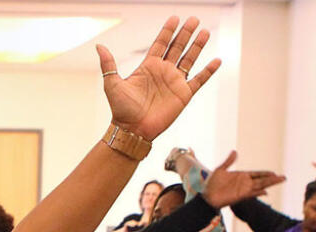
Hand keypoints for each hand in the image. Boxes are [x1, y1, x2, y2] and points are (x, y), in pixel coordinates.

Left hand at [97, 16, 220, 140]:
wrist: (132, 129)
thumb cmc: (121, 109)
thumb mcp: (112, 84)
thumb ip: (108, 64)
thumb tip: (99, 46)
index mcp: (148, 67)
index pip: (160, 44)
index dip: (168, 31)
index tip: (175, 18)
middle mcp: (163, 72)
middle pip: (177, 47)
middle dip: (185, 33)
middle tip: (194, 19)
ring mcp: (174, 82)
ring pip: (189, 59)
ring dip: (197, 46)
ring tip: (205, 31)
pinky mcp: (183, 94)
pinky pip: (199, 80)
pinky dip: (208, 71)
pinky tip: (217, 60)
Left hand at [202, 151, 285, 208]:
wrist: (207, 196)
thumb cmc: (212, 184)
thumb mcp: (220, 170)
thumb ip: (229, 161)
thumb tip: (235, 151)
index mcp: (241, 176)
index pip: (257, 174)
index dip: (265, 174)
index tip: (274, 173)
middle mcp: (244, 183)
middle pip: (262, 180)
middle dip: (272, 179)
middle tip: (283, 177)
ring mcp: (243, 190)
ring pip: (260, 186)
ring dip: (270, 184)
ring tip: (280, 181)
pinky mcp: (240, 196)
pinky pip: (251, 194)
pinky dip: (258, 193)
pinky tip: (266, 192)